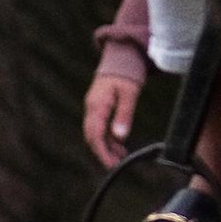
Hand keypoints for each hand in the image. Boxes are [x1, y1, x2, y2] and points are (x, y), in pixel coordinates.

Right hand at [83, 53, 143, 169]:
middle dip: (103, 152)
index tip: (111, 165)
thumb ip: (124, 115)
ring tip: (121, 157)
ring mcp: (93, 108)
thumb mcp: (130, 93)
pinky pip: (99, 127)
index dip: (102, 152)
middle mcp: (91, 108)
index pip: (95, 134)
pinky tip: (119, 145)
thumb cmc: (126, 73)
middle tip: (117, 165)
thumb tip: (119, 136)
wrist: (121, 56)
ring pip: (95, 133)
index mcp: (97, 105)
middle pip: (92, 136)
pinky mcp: (98, 108)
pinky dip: (107, 138)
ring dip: (106, 146)